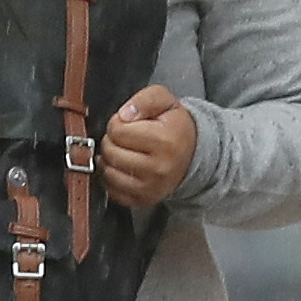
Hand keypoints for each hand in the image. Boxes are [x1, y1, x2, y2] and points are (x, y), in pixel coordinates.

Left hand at [97, 82, 195, 210]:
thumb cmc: (175, 126)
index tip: (128, 123)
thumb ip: (144, 100)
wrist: (193, 153)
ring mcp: (151, 188)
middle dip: (112, 140)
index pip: (117, 131)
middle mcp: (158, 168)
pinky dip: (111, 178)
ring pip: (108, 172)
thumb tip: (124, 115)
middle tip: (125, 137)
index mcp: (164, 141)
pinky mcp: (143, 200)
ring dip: (109, 159)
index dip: (117, 122)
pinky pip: (112, 190)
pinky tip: (122, 167)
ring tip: (123, 151)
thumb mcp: (165, 101)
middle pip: (111, 152)